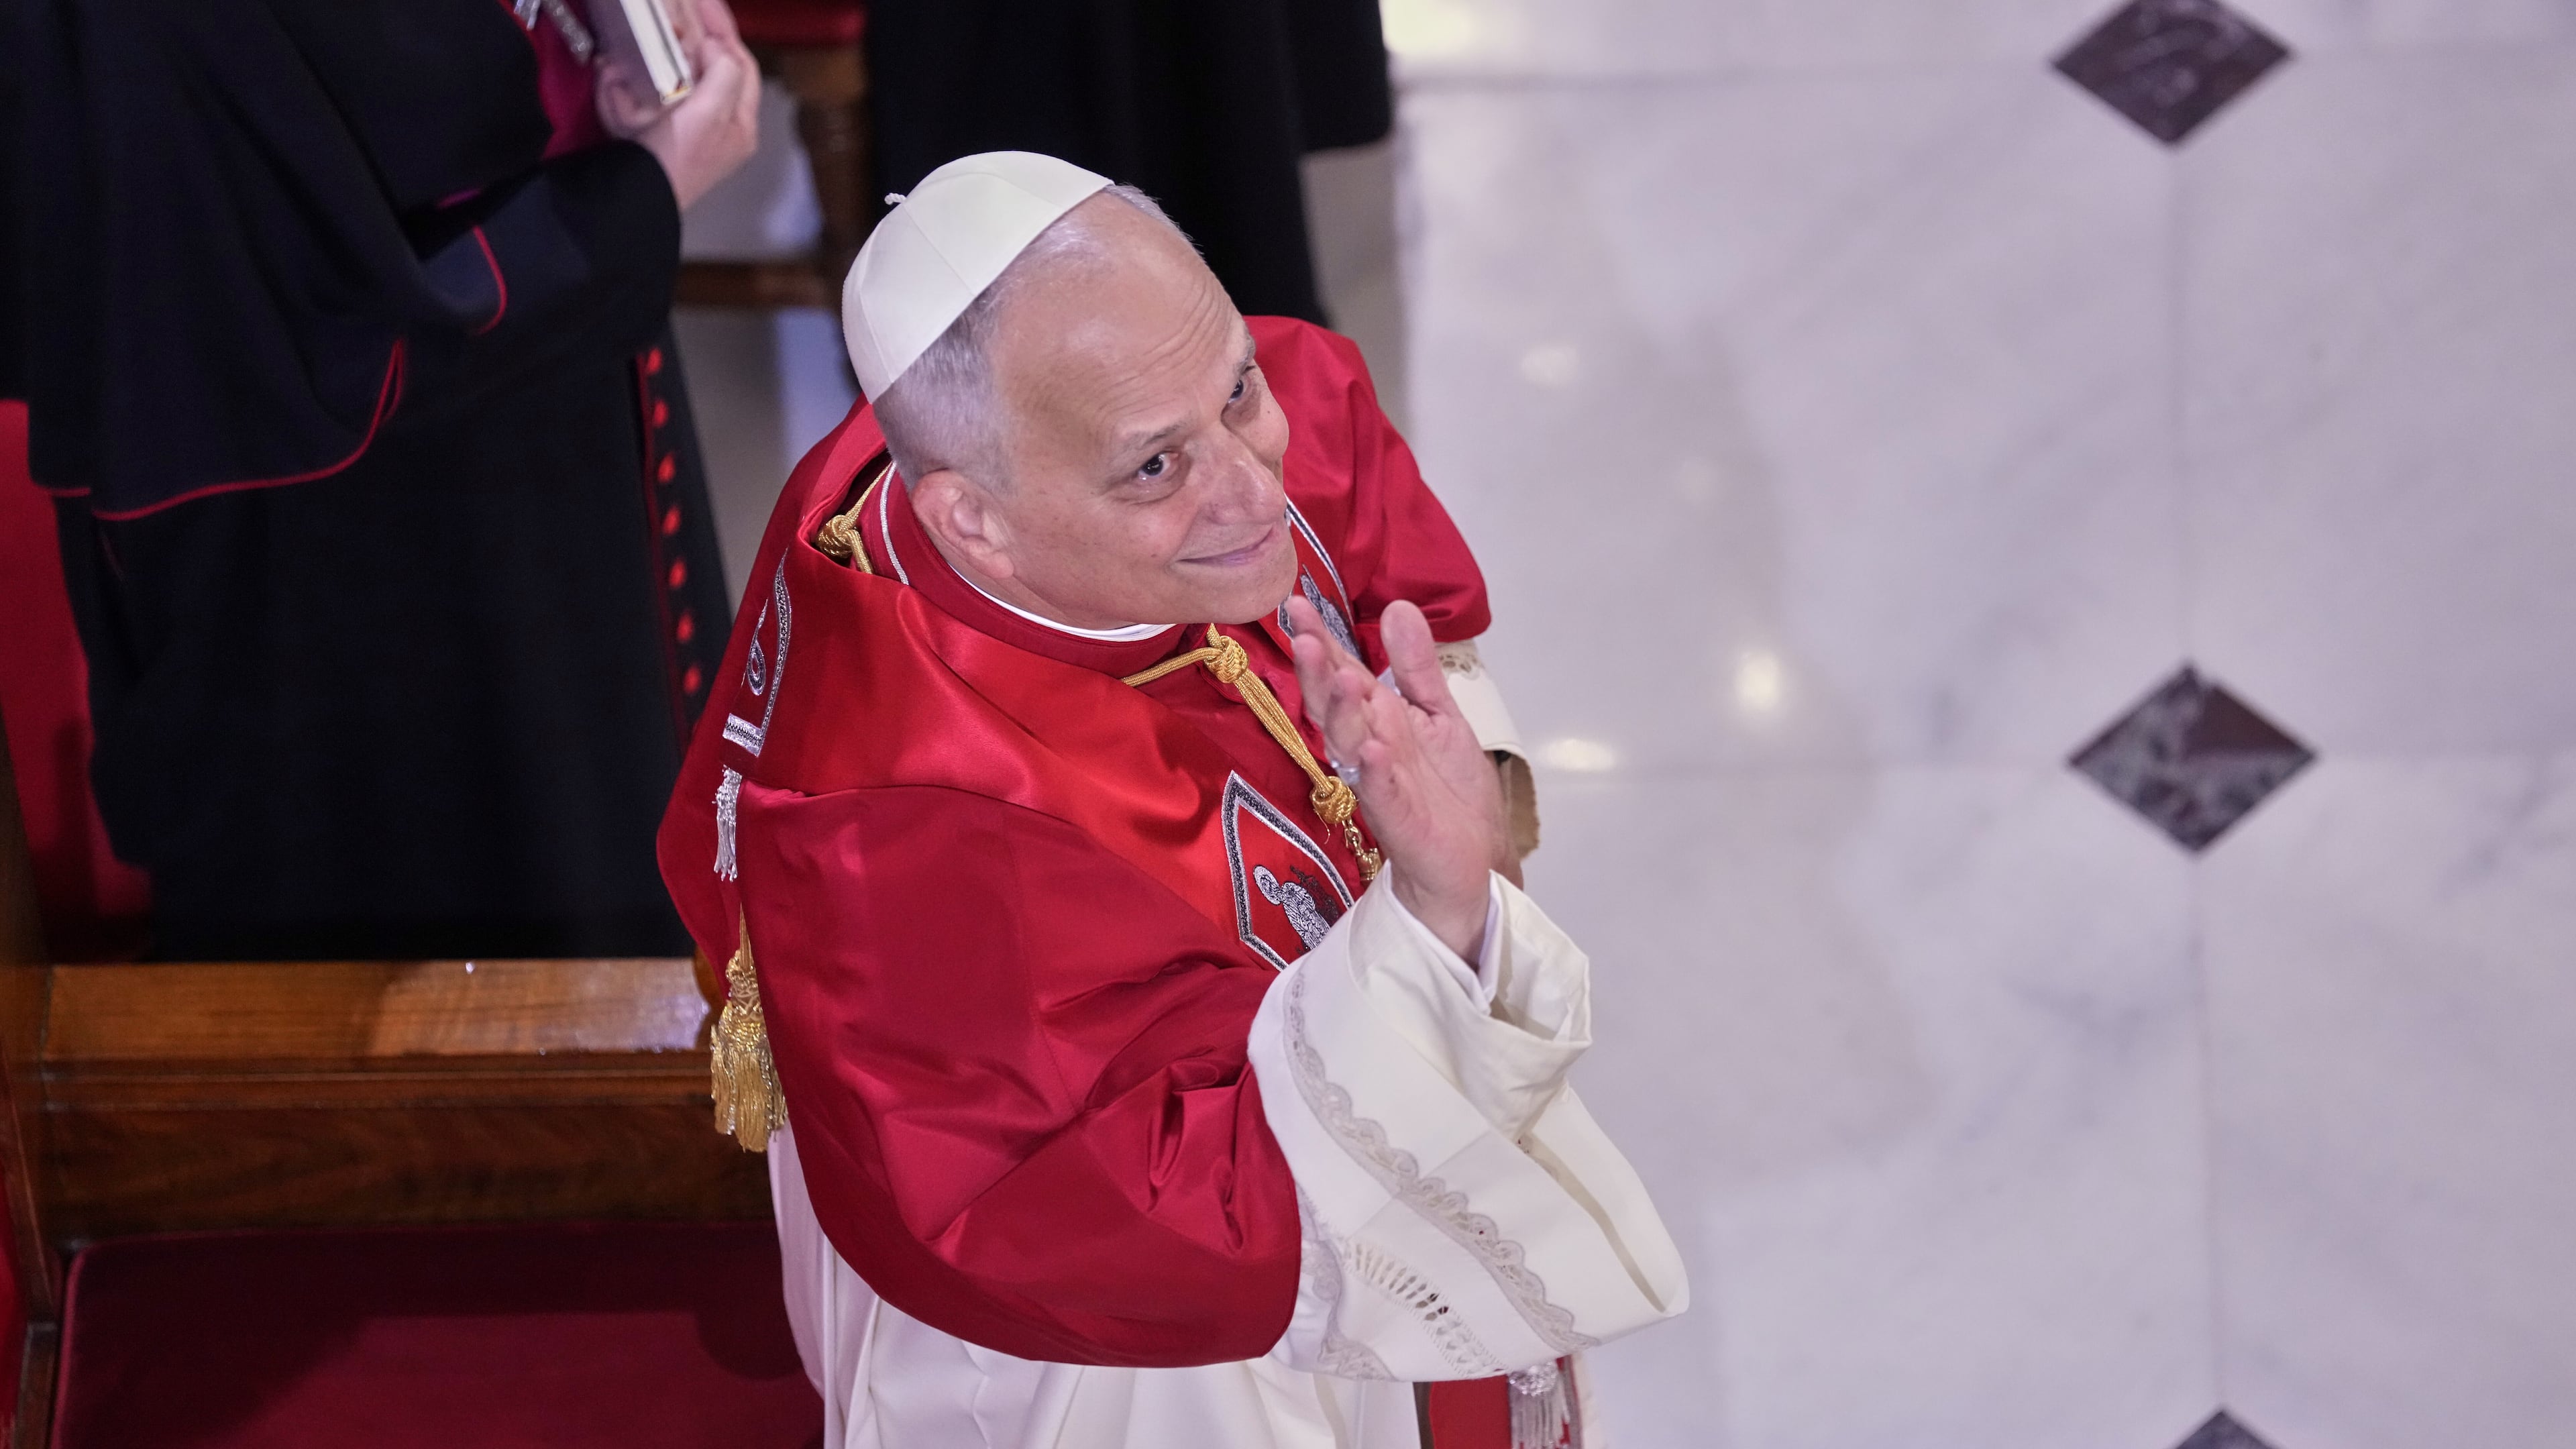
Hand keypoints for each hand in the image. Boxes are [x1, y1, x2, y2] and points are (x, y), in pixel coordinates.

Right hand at [604, 0, 760, 210]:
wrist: (635, 197)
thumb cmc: (678, 159)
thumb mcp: (710, 114)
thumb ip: (723, 75)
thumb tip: (715, 49)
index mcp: (740, 124)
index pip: (742, 65)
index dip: (726, 32)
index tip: (705, 4)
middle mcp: (719, 127)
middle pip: (715, 68)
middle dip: (698, 38)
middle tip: (682, 9)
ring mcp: (687, 129)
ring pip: (681, 78)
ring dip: (666, 53)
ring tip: (657, 32)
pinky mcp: (656, 132)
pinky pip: (648, 94)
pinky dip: (636, 77)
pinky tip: (624, 65)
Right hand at [1287, 597, 1510, 960]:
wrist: (1474, 861)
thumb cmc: (1450, 793)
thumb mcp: (1439, 716)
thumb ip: (1416, 667)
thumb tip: (1398, 606)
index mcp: (1377, 719)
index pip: (1340, 672)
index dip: (1320, 640)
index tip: (1297, 602)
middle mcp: (1369, 747)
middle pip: (1333, 705)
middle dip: (1316, 672)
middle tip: (1303, 636)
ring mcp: (1380, 784)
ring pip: (1350, 744)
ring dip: (1341, 714)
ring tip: (1338, 677)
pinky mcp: (1399, 821)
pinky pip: (1382, 793)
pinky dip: (1375, 771)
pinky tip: (1373, 749)